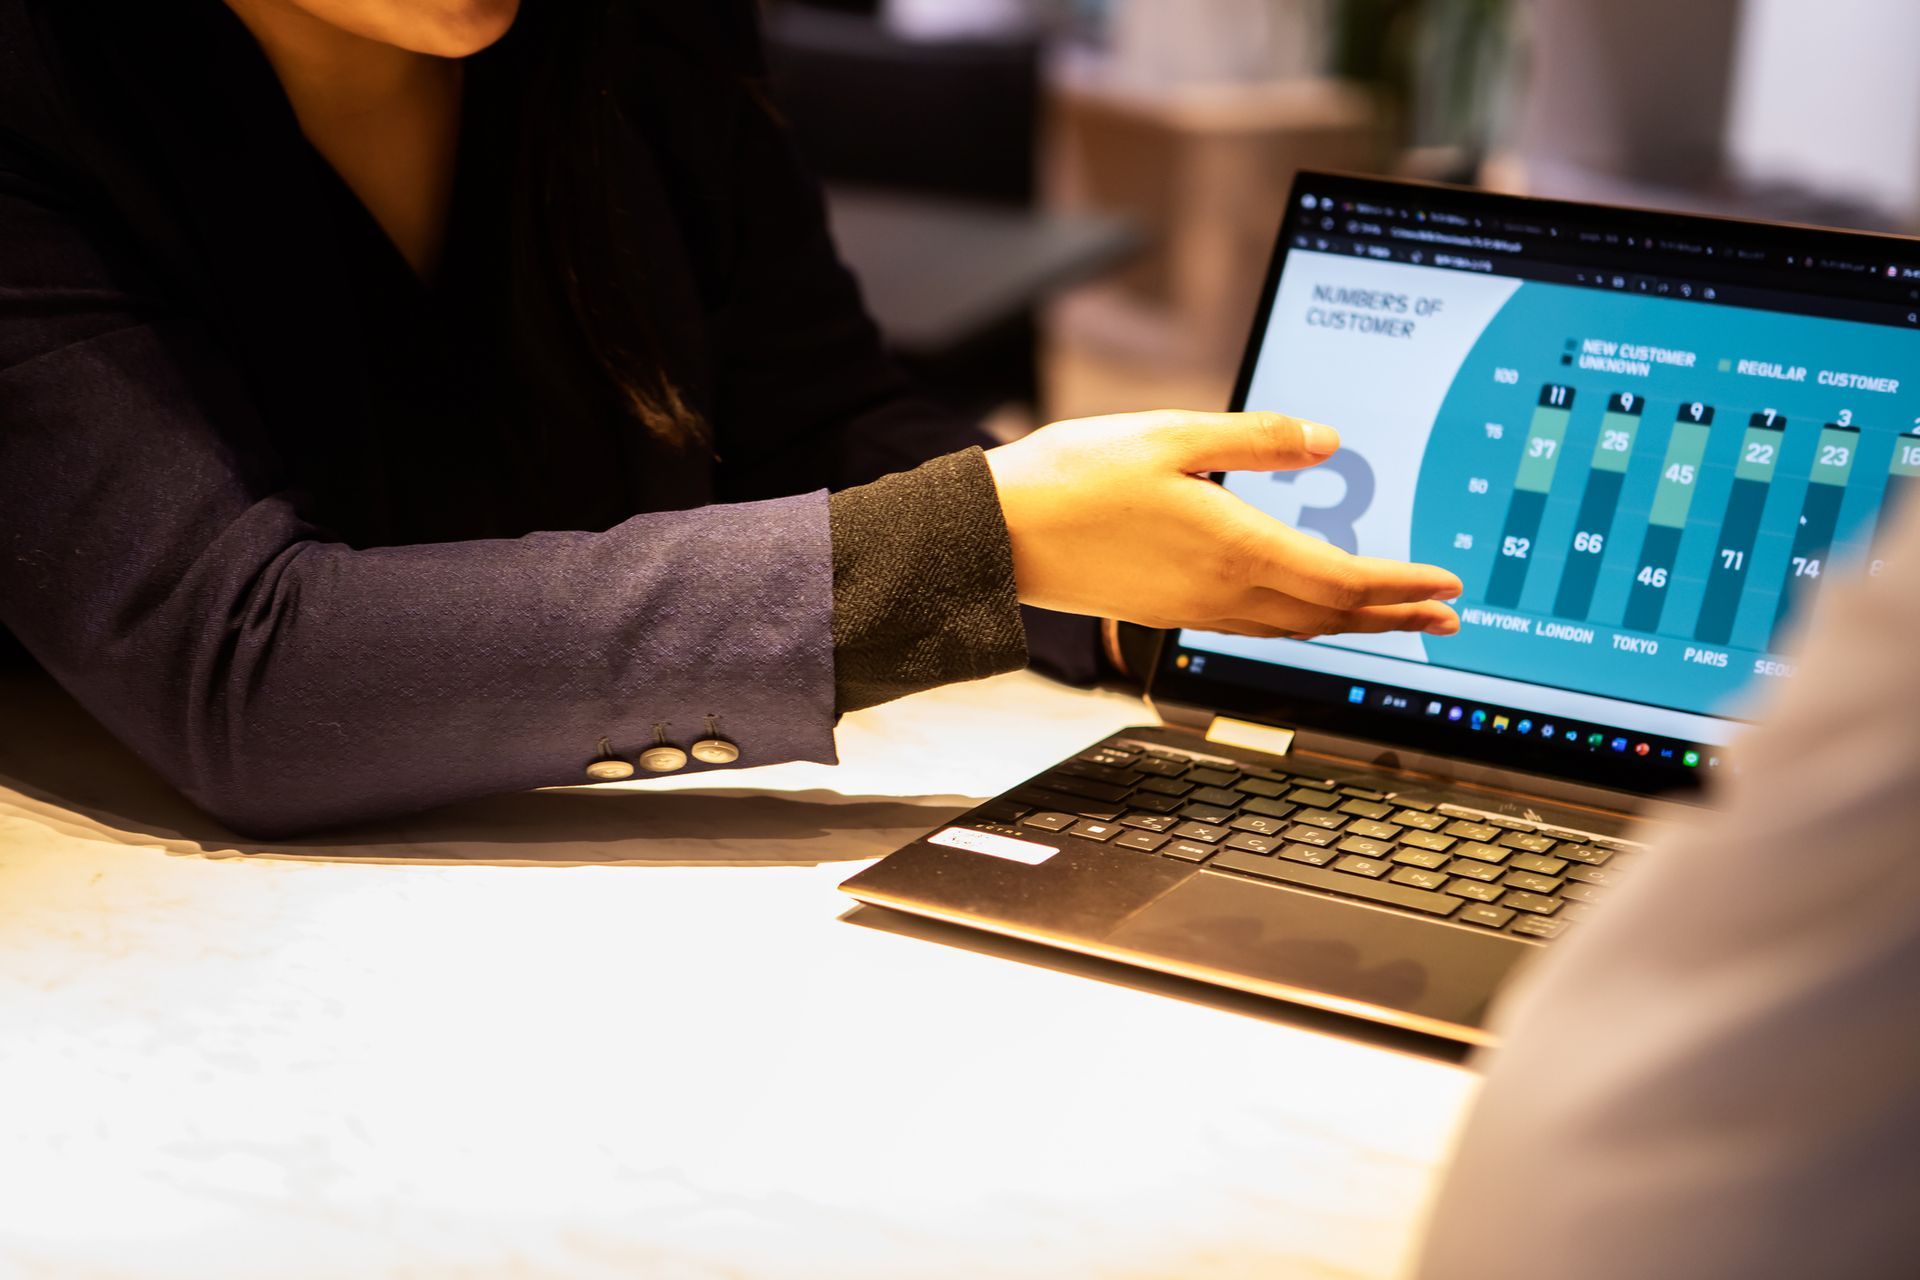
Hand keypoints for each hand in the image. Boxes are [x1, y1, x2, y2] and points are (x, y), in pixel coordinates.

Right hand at [985, 410, 1461, 638]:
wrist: (1001, 534)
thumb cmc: (1076, 479)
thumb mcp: (1173, 434)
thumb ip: (1259, 439)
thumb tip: (1328, 440)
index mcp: (1236, 549)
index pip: (1344, 580)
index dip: (1402, 584)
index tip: (1448, 584)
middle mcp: (1225, 592)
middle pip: (1331, 615)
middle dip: (1396, 615)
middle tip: (1449, 618)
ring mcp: (1197, 608)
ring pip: (1297, 627)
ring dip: (1354, 625)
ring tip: (1396, 619)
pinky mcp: (1171, 610)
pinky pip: (1259, 626)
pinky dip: (1303, 624)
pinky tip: (1306, 612)